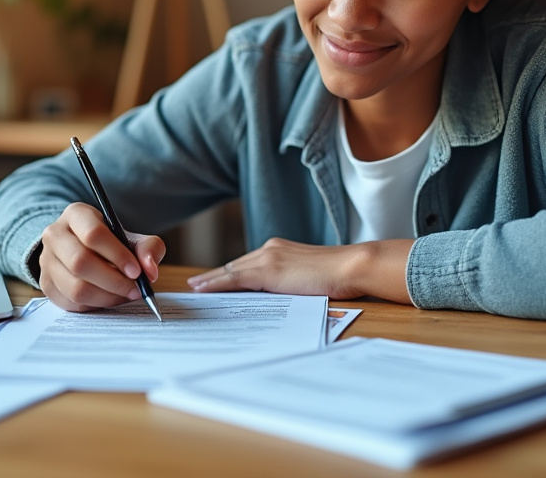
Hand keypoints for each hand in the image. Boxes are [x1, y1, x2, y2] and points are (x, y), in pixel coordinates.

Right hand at [38, 202, 165, 312]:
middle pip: (80, 262)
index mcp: (76, 214)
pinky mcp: (46, 284)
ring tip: (125, 295)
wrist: (83, 250)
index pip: (93, 234)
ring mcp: (46, 261)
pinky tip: (109, 298)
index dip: (117, 255)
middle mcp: (55, 235)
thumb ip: (148, 248)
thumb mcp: (131, 238)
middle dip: (113, 280)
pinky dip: (95, 305)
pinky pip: (71, 303)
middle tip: (134, 289)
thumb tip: (149, 270)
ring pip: (75, 287)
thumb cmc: (110, 243)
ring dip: (106, 296)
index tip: (136, 271)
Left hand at [186, 237, 412, 301]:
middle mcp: (270, 249)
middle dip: (215, 276)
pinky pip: (234, 279)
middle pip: (235, 265)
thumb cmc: (338, 276)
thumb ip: (290, 281)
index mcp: (280, 250)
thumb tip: (279, 296)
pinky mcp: (268, 270)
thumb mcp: (308, 277)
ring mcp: (268, 258)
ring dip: (210, 280)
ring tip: (195, 289)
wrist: (350, 267)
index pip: (248, 263)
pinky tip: (203, 289)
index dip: (230, 272)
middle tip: (196, 284)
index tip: (215, 279)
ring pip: (231, 271)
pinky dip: (216, 284)